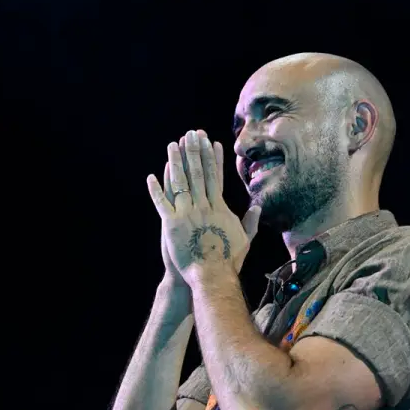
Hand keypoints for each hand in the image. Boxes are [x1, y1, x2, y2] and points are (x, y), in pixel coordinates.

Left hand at [147, 130, 260, 282]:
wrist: (211, 276)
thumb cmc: (229, 260)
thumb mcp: (245, 239)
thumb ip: (250, 221)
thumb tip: (257, 207)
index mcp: (219, 208)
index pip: (216, 177)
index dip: (213, 158)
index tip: (212, 142)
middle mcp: (203, 206)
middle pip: (198, 173)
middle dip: (195, 151)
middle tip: (192, 134)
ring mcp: (187, 214)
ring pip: (179, 183)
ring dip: (176, 162)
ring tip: (173, 145)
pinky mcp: (171, 224)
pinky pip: (162, 203)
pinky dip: (156, 190)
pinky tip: (151, 176)